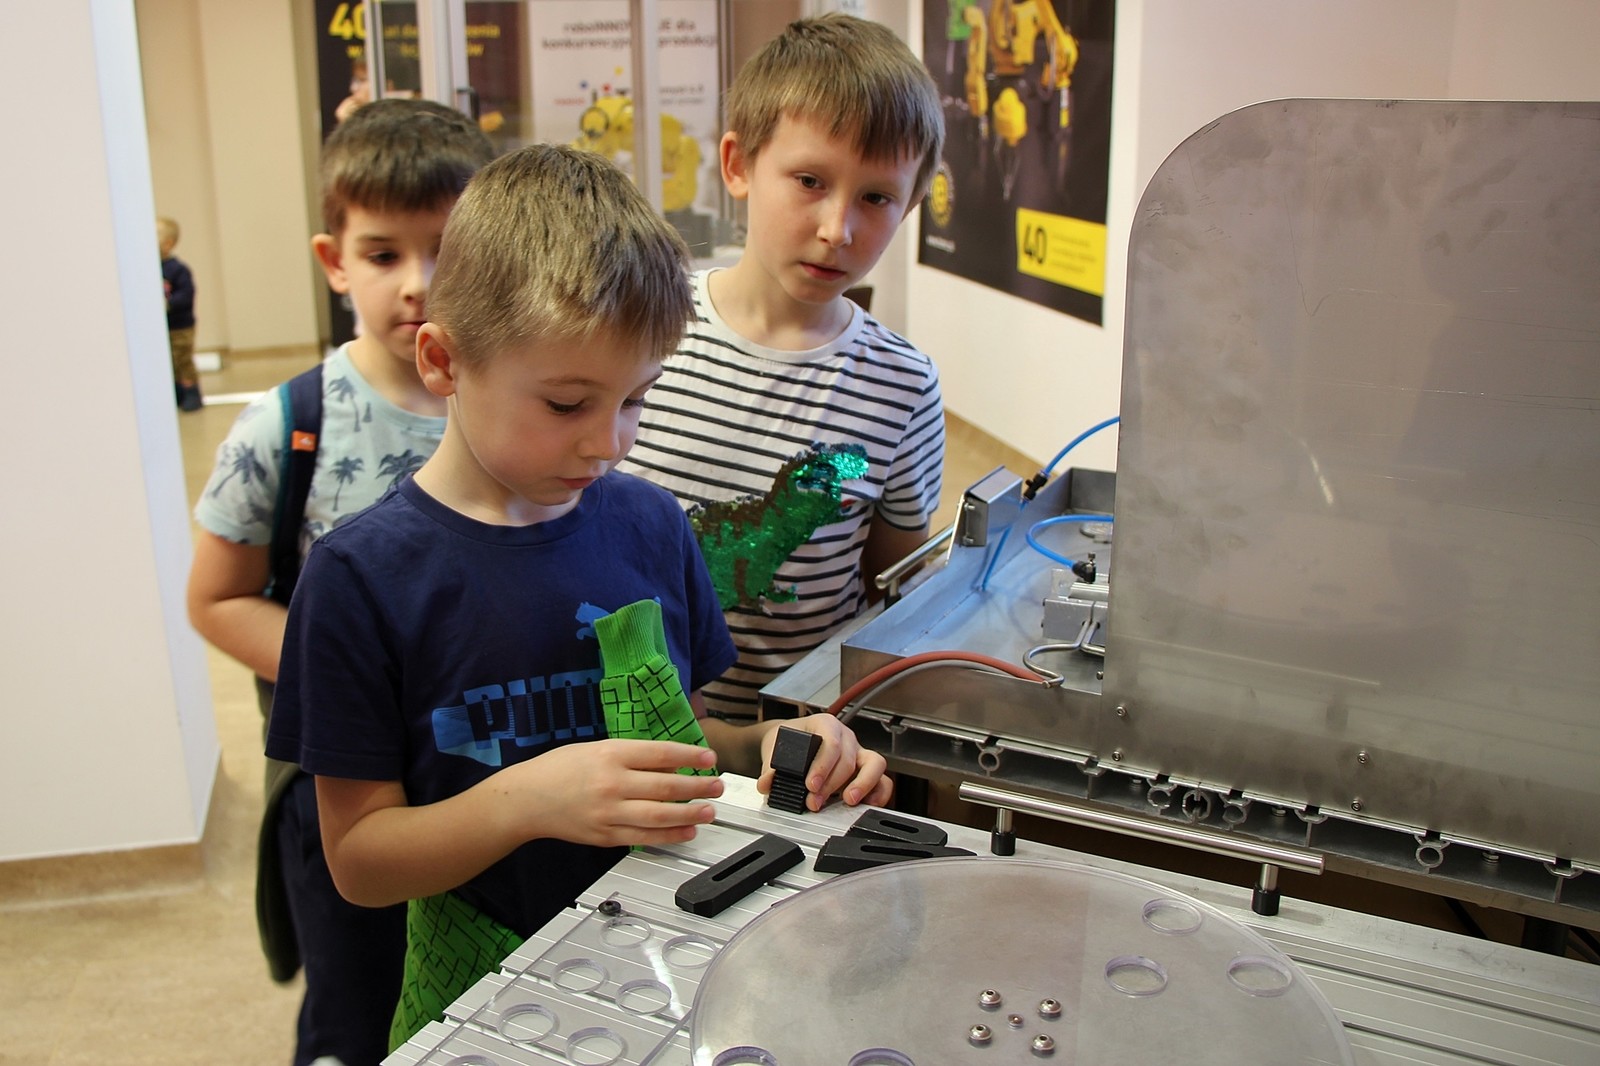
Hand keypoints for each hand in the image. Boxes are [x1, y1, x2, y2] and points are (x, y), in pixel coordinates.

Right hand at [499, 739, 722, 847]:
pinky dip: (670, 836)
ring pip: (660, 815)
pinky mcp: (605, 836)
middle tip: (718, 786)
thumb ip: (634, 757)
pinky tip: (688, 832)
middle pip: (666, 785)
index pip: (661, 753)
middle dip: (698, 786)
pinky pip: (644, 837)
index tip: (711, 758)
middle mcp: (612, 783)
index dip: (691, 755)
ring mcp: (608, 812)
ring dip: (690, 814)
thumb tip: (673, 764)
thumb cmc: (560, 769)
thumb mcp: (597, 749)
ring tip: (710, 810)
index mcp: (611, 754)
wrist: (526, 799)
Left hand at [756, 716, 892, 810]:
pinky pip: (882, 779)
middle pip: (849, 759)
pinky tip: (866, 804)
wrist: (790, 740)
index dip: (823, 765)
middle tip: (815, 801)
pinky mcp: (866, 769)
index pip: (831, 742)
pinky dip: (879, 792)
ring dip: (863, 784)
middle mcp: (846, 737)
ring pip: (875, 764)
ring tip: (848, 801)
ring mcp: (858, 752)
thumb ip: (770, 768)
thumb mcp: (775, 747)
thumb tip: (767, 783)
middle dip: (833, 784)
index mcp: (825, 724)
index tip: (811, 784)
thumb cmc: (788, 739)